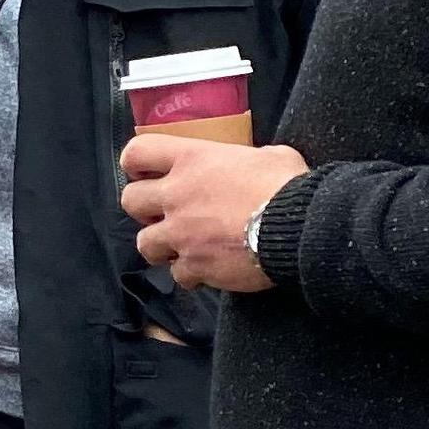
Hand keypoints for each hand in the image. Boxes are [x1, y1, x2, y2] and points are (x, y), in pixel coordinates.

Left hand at [119, 134, 305, 294]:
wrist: (299, 229)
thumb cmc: (287, 185)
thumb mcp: (271, 156)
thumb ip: (251, 159)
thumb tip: (256, 166)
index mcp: (191, 160)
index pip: (137, 153)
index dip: (135, 165)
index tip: (144, 174)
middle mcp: (176, 195)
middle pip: (130, 201)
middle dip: (144, 210)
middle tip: (165, 214)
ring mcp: (180, 233)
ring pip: (144, 244)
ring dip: (161, 246)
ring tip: (182, 248)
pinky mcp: (194, 265)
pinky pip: (178, 275)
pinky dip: (190, 275)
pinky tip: (207, 271)